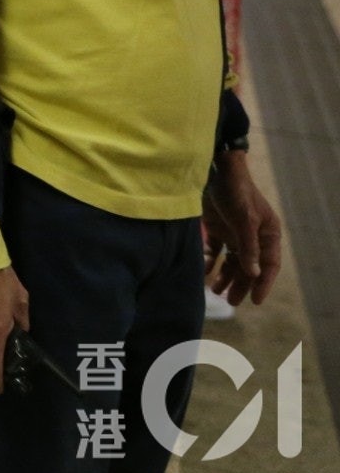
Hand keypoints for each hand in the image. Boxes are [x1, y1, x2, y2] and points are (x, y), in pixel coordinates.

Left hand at [203, 152, 282, 305]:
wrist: (215, 170)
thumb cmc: (236, 193)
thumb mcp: (244, 220)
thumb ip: (248, 247)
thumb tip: (254, 274)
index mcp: (268, 234)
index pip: (269, 265)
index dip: (263, 284)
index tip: (255, 301)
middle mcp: (254, 236)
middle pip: (249, 266)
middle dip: (241, 284)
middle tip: (232, 302)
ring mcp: (235, 232)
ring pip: (232, 261)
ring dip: (225, 275)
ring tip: (216, 291)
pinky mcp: (218, 228)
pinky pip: (216, 250)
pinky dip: (210, 261)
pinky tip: (204, 272)